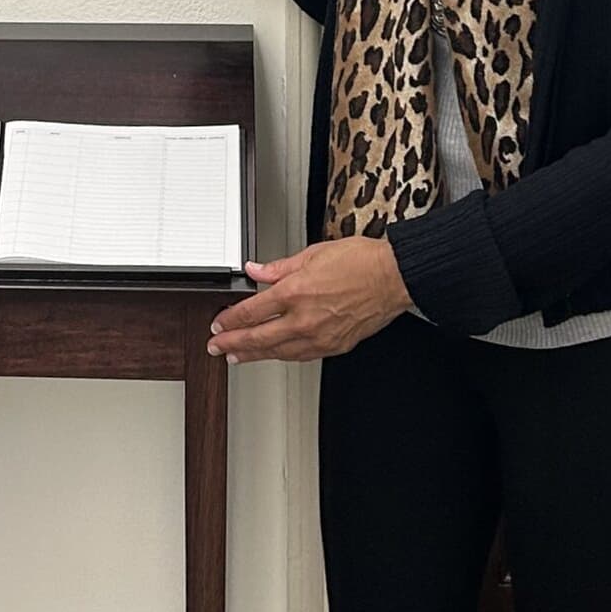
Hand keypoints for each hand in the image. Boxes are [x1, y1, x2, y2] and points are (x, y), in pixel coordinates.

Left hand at [208, 236, 411, 364]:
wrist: (393, 277)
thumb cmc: (361, 262)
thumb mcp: (312, 254)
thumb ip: (279, 267)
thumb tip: (256, 271)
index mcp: (295, 292)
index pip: (252, 312)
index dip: (230, 320)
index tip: (219, 323)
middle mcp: (304, 318)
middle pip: (258, 337)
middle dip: (232, 343)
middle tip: (216, 347)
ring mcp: (320, 336)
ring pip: (277, 352)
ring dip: (253, 355)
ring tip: (237, 357)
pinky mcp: (335, 346)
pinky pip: (301, 356)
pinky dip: (282, 356)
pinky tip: (274, 355)